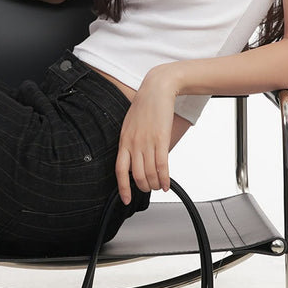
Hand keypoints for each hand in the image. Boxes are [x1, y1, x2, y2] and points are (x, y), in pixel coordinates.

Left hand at [115, 66, 176, 204]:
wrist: (157, 88)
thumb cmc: (145, 105)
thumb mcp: (131, 124)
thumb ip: (131, 141)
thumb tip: (135, 157)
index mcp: (124, 140)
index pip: (120, 170)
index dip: (122, 188)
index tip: (126, 199)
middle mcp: (134, 143)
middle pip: (136, 176)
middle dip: (143, 187)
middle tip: (149, 189)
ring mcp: (147, 142)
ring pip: (149, 174)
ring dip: (155, 185)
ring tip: (159, 187)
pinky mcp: (161, 139)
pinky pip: (162, 166)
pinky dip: (165, 179)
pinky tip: (167, 184)